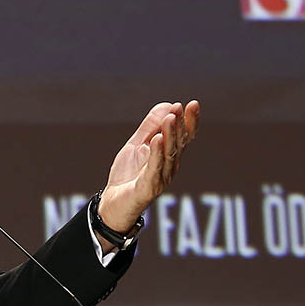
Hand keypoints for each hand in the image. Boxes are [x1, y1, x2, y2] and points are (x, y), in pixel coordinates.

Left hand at [98, 101, 199, 241]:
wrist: (112, 202)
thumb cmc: (127, 175)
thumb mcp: (136, 145)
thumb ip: (150, 127)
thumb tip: (167, 105)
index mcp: (168, 155)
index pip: (184, 136)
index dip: (190, 121)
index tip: (193, 104)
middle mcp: (169, 166)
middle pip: (178, 143)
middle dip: (180, 124)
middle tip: (180, 106)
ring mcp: (161, 177)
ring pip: (169, 153)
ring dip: (171, 134)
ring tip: (170, 117)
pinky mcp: (149, 187)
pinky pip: (155, 168)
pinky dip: (157, 153)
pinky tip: (158, 139)